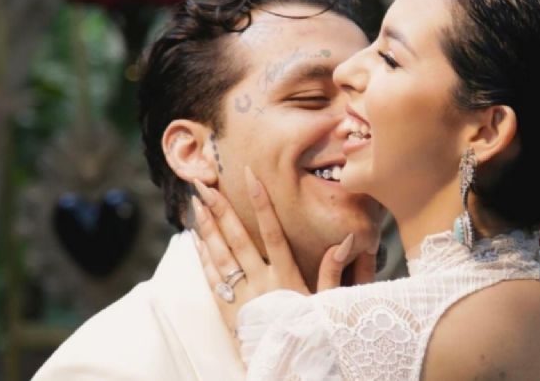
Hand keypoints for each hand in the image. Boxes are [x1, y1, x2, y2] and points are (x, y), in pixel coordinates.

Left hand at [192, 166, 374, 333]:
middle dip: (221, 210)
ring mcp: (241, 295)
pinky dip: (202, 258)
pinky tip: (195, 239)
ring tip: (196, 204)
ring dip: (207, 228)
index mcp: (285, 276)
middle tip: (205, 186)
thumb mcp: (324, 302)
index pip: (272, 232)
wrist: (284, 367)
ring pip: (220, 256)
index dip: (262, 204)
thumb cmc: (308, 332)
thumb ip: (332, 271)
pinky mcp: (227, 309)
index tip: (252, 178)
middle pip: (238, 239)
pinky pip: (212, 279)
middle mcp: (261, 281)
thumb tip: (345, 240)